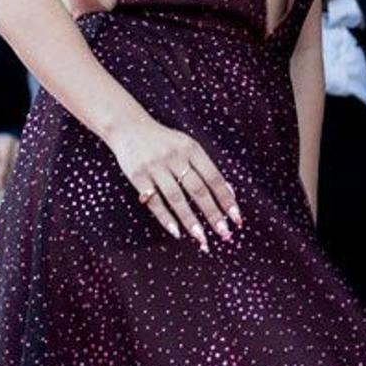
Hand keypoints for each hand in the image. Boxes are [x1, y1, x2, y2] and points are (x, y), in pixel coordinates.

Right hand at [110, 116, 241, 251]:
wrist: (128, 127)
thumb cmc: (164, 141)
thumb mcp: (187, 146)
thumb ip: (205, 167)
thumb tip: (228, 193)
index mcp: (191, 148)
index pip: (214, 178)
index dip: (226, 199)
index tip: (237, 218)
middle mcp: (174, 157)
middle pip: (198, 190)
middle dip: (213, 214)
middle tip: (224, 234)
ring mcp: (155, 167)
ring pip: (177, 199)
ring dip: (191, 221)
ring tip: (202, 239)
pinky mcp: (138, 177)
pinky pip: (155, 202)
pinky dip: (166, 218)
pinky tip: (177, 232)